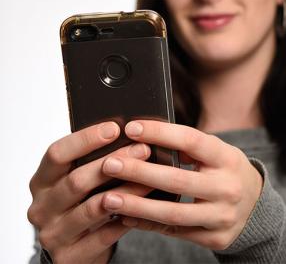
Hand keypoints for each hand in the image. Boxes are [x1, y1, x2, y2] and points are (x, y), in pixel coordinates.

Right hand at [28, 122, 153, 263]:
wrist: (76, 251)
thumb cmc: (82, 207)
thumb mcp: (81, 184)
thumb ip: (93, 164)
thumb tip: (131, 136)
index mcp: (42, 181)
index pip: (56, 154)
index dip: (85, 139)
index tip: (114, 128)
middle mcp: (41, 207)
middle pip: (76, 180)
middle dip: (114, 162)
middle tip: (144, 150)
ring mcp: (53, 233)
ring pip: (94, 208)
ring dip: (126, 192)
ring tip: (150, 180)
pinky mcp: (69, 255)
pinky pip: (104, 235)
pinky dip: (126, 220)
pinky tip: (145, 209)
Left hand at [100, 120, 263, 249]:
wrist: (256, 208)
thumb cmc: (227, 172)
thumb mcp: (218, 153)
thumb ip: (189, 147)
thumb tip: (145, 137)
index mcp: (227, 158)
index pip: (192, 141)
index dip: (160, 133)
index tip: (131, 128)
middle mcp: (228, 187)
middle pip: (178, 180)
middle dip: (139, 172)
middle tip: (109, 164)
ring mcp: (223, 216)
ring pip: (174, 213)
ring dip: (138, 206)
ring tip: (109, 198)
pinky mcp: (216, 237)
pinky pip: (176, 232)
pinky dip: (149, 224)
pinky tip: (127, 216)